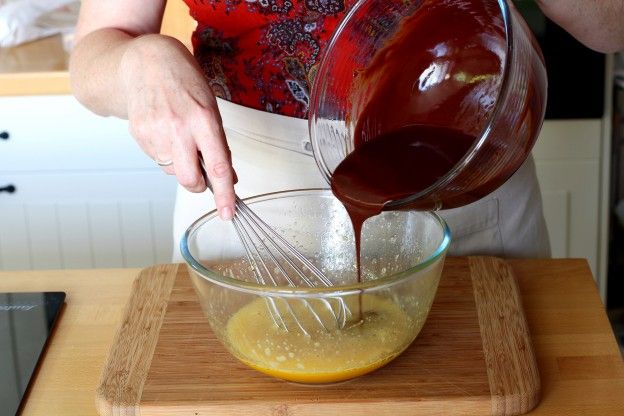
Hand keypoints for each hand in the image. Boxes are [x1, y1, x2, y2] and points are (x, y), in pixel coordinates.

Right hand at [119, 34, 235, 219]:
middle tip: (202, 177)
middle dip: (198, 185)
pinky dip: (166, 153)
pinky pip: (158, 159)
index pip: (218, 166)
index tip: (228, 212)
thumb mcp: (210, 106)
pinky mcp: (139, 135)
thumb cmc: (183, 81)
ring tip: (178, 135)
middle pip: (189, 179)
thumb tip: (226, 176)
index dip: (225, 194)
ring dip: (180, 164)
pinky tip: (164, 131)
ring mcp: (155, 133)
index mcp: (203, 119)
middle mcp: (178, 128)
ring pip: (172, 171)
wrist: (144, 62)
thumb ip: (218, 142)